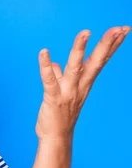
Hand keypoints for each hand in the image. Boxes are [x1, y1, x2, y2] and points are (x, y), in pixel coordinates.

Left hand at [36, 26, 128, 142]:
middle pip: (96, 62)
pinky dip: (45, 66)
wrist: (55, 139)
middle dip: (107, 44)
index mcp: (84, 84)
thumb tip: (55, 64)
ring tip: (86, 32)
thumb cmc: (59, 116)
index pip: (100, 61)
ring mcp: (67, 92)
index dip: (112, 46)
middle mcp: (79, 87)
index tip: (123, 30)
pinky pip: (49, 80)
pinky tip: (43, 52)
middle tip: (119, 28)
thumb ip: (59, 76)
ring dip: (80, 49)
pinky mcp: (53, 98)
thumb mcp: (62, 93)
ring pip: (75, 68)